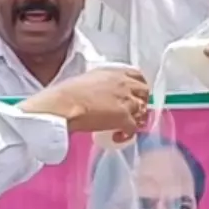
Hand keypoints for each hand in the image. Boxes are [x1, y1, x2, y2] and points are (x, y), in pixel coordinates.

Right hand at [20, 65, 148, 138]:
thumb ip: (102, 83)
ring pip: (142, 110)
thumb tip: (104, 92)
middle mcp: (124, 83)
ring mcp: (126, 100)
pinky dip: (127, 134)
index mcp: (114, 72)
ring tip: (124, 126)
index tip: (135, 94)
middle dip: (141, 101)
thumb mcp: (88, 78)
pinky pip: (134, 128)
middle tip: (132, 111)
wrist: (65, 104)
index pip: (137, 76)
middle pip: (144, 92)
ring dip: (135, 118)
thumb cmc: (68, 92)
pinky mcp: (124, 118)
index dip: (138, 86)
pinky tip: (117, 136)